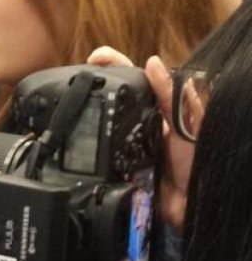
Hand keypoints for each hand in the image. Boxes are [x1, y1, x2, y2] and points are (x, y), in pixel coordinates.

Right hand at [89, 48, 192, 228]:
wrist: (187, 203)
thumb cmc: (194, 162)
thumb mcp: (185, 125)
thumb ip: (171, 96)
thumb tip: (153, 62)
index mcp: (156, 108)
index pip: (134, 78)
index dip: (114, 64)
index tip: (95, 57)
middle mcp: (137, 121)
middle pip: (111, 96)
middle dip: (91, 81)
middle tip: (71, 75)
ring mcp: (123, 141)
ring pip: (99, 119)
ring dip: (83, 109)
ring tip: (66, 97)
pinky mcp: (113, 162)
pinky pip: (95, 147)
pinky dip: (83, 139)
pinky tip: (71, 131)